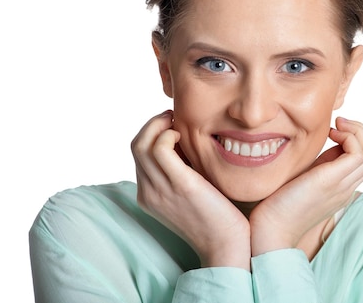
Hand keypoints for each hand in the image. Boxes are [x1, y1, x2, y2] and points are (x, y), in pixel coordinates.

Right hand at [132, 110, 250, 269]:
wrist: (225, 245)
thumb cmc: (215, 216)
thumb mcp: (190, 191)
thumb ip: (181, 170)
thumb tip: (183, 142)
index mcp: (148, 194)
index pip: (139, 154)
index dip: (153, 133)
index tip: (172, 125)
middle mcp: (148, 192)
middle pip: (136, 145)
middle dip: (153, 124)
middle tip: (174, 118)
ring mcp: (160, 190)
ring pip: (142, 144)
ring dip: (160, 125)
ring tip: (178, 124)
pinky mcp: (179, 185)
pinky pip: (159, 149)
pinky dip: (168, 134)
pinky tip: (184, 137)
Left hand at [249, 117, 362, 255]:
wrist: (270, 228)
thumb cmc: (278, 202)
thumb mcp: (305, 176)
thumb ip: (320, 162)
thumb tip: (329, 139)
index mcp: (342, 186)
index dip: (357, 138)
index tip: (334, 130)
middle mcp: (347, 187)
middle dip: (361, 131)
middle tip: (338, 124)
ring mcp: (342, 186)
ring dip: (357, 131)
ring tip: (336, 127)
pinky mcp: (331, 182)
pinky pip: (359, 154)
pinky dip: (349, 137)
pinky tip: (330, 135)